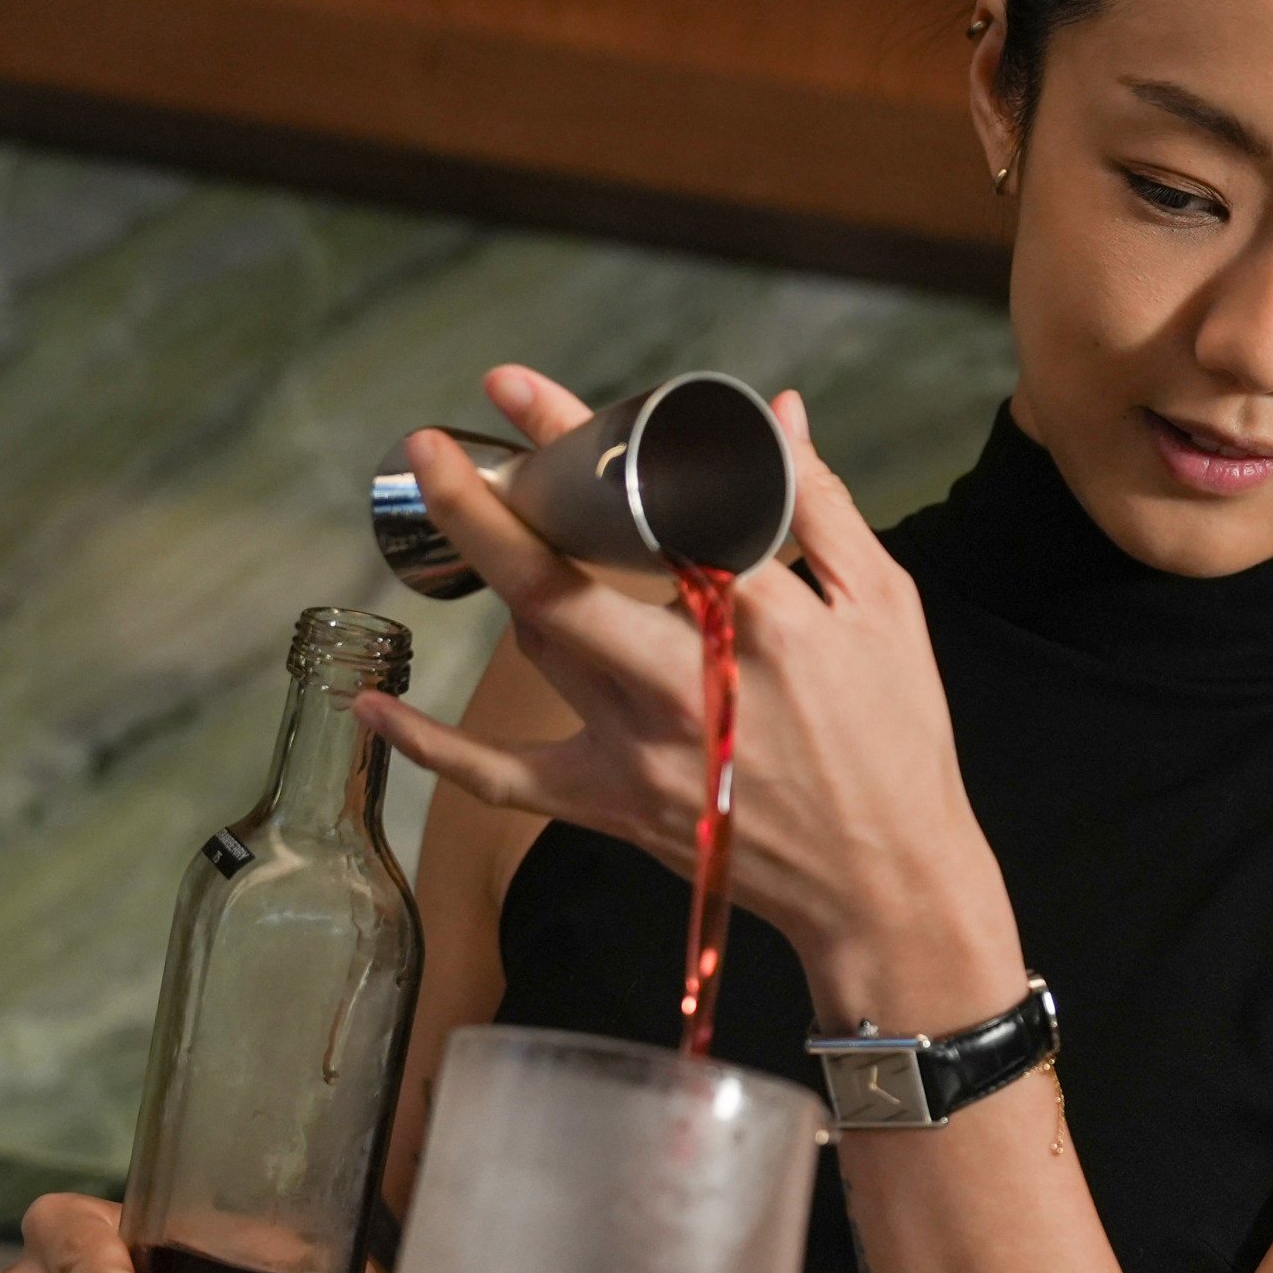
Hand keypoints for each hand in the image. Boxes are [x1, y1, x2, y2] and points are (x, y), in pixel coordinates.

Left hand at [356, 367, 1026, 1028]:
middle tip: (431, 445)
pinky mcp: (614, 805)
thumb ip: (823, 505)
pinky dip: (432, 745)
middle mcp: (687, 682)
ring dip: (497, 580)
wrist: (887, 883)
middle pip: (559, 582)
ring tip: (474, 520)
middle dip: (483, 507)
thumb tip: (779, 413)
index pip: (655, 508)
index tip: (521, 390)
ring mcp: (641, 749)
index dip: (581, 440)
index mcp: (764, 622)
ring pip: (538, 650)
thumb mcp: (887, 609)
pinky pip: (502, 779)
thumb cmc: (897, 742)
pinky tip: (376, 703)